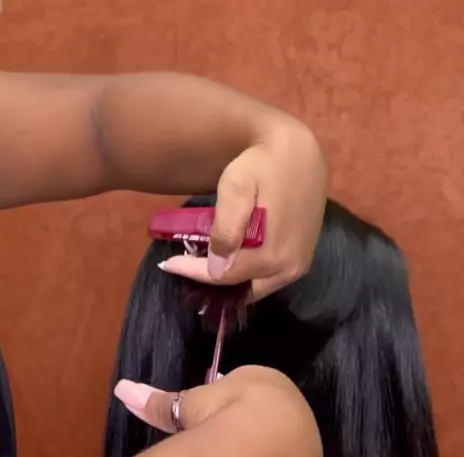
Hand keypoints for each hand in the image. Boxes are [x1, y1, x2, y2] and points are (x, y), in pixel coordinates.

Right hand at [114, 366, 322, 456]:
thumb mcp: (191, 405)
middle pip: (263, 420)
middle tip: (220, 450)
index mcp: (266, 380)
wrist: (272, 445)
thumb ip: (160, 402)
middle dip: (243, 433)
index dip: (224, 407)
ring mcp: (305, 436)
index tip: (208, 423)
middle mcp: (292, 404)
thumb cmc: (231, 411)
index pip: (246, 391)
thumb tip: (121, 388)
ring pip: (277, 446)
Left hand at [158, 121, 327, 301]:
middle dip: (215, 280)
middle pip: (243, 289)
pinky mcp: (304, 257)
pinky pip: (271, 277)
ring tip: (209, 261)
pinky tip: (234, 256)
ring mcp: (300, 265)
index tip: (168, 265)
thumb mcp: (236, 187)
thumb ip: (226, 229)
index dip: (194, 272)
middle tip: (190, 264)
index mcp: (272, 255)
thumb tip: (216, 267)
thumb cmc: (263, 164)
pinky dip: (250, 272)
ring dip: (234, 279)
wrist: (301, 150)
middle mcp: (290, 269)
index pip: (224, 276)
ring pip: (258, 286)